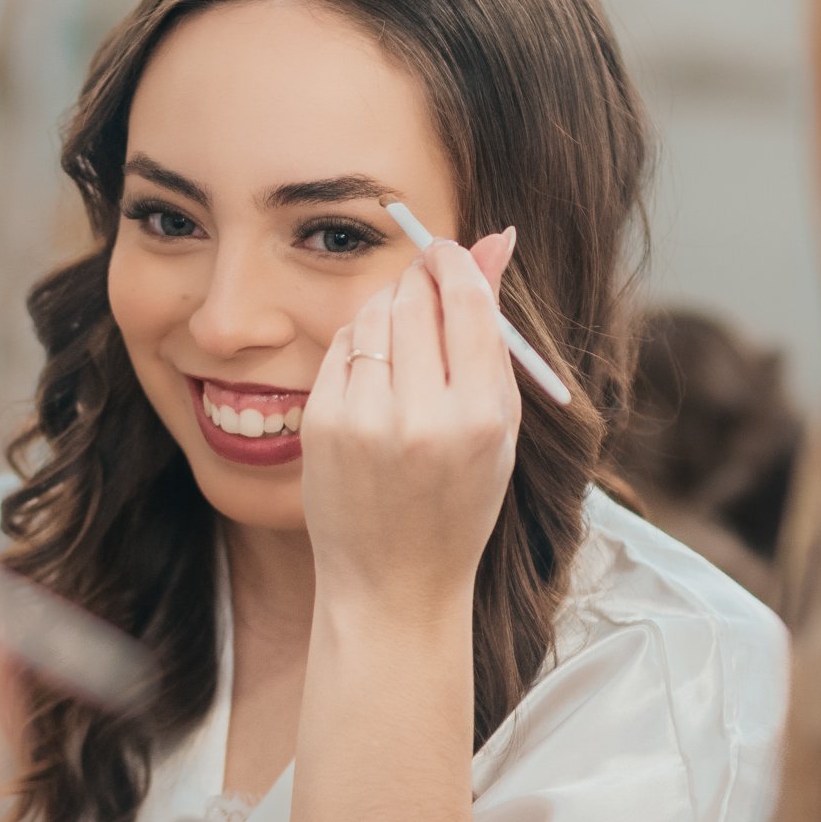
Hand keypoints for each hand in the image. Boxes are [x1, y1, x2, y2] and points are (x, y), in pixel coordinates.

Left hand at [299, 230, 520, 627]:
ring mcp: (364, 421)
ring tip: (406, 349)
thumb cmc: (458, 503)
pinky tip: (375, 377)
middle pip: (414, 299)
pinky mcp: (321, 424)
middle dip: (421, 281)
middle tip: (427, 289)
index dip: (457, 262)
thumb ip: (494, 334)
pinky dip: (359, 346)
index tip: (451, 252)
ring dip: (388, 310)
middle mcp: (421, 417)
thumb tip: (496, 238)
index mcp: (480, 418)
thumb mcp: (498, 425)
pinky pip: (340, 348)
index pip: (466, 302)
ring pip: (371, 315)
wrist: (393, 584)